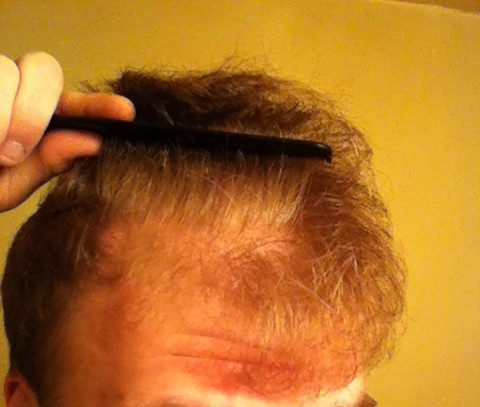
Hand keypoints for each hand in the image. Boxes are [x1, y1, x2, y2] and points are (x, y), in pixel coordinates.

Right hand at [0, 52, 134, 211]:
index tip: (125, 112)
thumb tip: (92, 142)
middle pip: (44, 69)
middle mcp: (15, 92)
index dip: (100, 105)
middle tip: (13, 152)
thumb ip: (46, 163)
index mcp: (36, 119)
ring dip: (3, 111)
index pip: (75, 104)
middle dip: (33, 110)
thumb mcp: (7, 184)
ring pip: (5, 68)